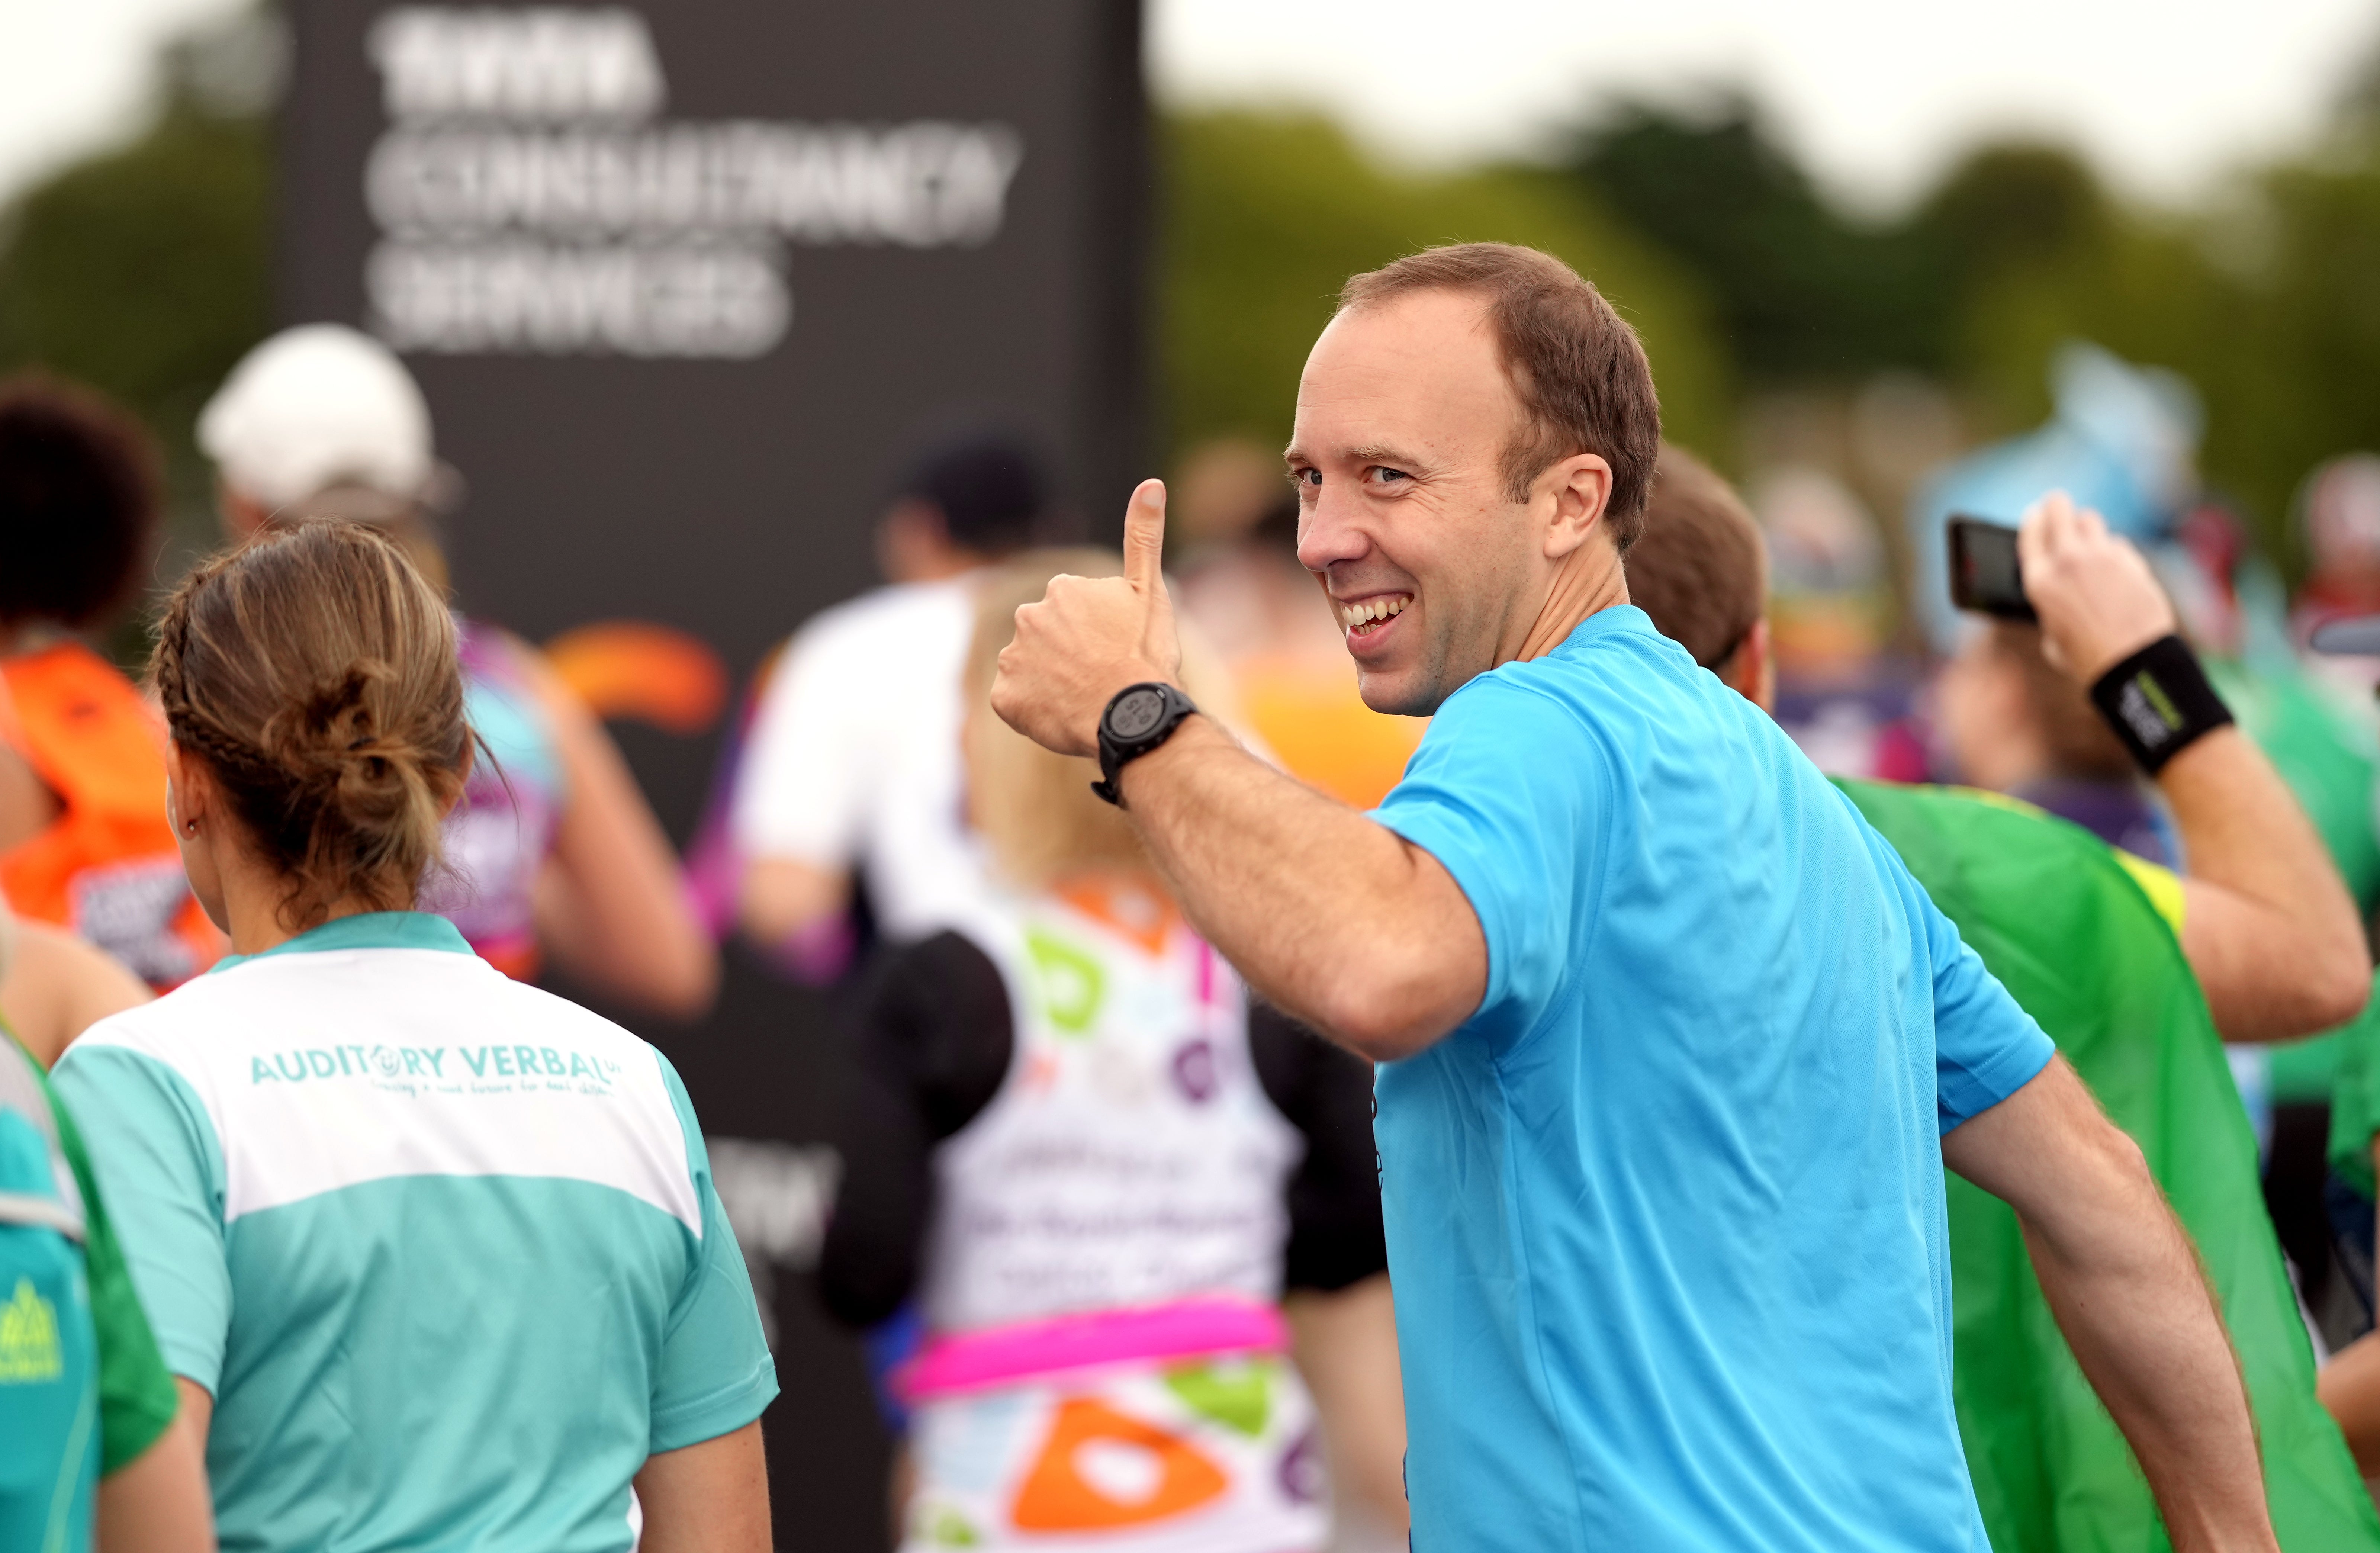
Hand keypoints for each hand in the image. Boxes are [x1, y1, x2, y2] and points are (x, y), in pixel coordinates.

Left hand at [991, 479, 1183, 756]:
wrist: (1131, 715)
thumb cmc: (1145, 654)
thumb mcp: (1150, 591)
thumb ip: (1144, 536)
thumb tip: (1151, 482)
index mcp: (1062, 589)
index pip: (1074, 613)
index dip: (1098, 635)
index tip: (1117, 650)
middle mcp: (1028, 617)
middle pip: (1048, 638)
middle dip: (1069, 655)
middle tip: (1101, 676)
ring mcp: (1012, 658)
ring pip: (1031, 669)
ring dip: (1051, 682)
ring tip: (1085, 697)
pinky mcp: (1003, 699)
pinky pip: (1016, 703)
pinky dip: (1035, 710)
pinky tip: (1063, 714)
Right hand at [2018, 490, 2178, 681]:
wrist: (2132, 664)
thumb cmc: (2086, 658)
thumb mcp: (2051, 634)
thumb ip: (2049, 604)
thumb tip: (2058, 594)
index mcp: (2040, 581)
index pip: (2030, 530)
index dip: (2032, 519)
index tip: (2036, 513)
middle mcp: (2068, 561)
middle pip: (2058, 508)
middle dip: (2056, 506)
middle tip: (2058, 508)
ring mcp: (2102, 556)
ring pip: (2090, 518)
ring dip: (2084, 526)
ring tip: (2086, 541)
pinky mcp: (2131, 560)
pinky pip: (2117, 542)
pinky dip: (2111, 550)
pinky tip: (2112, 568)